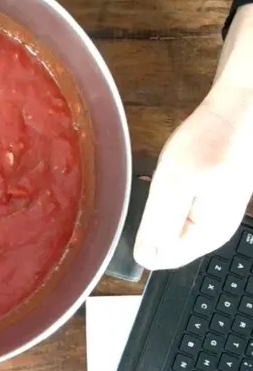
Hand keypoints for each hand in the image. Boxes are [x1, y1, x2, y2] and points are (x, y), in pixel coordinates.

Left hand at [134, 4, 252, 269]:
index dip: (139, 238)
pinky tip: (160, 173)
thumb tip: (144, 260)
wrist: (239, 109)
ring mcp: (208, 212)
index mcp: (205, 235)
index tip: (132, 211)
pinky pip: (173, 204)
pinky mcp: (204, 195)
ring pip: (165, 221)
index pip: (161, 259)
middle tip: (147, 188)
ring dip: (152, 202)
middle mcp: (208, 230)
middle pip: (163, 241)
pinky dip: (161, 189)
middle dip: (146, 218)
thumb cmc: (213, 142)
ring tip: (153, 178)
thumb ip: (160, 224)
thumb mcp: (177, 184)